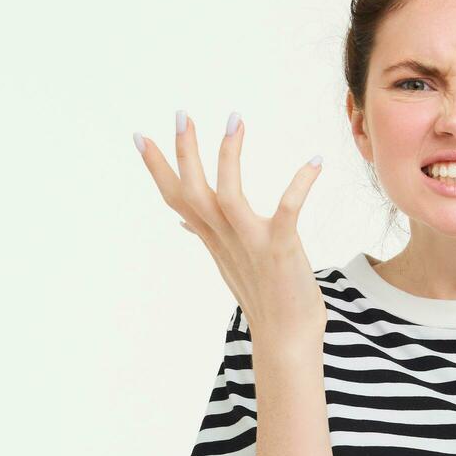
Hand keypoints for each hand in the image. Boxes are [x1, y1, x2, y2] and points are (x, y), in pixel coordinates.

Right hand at [135, 110, 328, 341]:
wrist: (286, 341)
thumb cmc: (263, 298)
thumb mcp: (228, 262)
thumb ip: (206, 235)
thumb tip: (183, 221)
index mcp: (213, 239)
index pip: (176, 197)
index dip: (157, 167)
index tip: (140, 136)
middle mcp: (225, 239)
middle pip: (192, 192)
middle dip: (184, 152)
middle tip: (182, 114)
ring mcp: (251, 245)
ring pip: (226, 196)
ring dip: (228, 158)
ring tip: (235, 120)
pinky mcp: (280, 249)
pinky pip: (286, 211)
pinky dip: (299, 185)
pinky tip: (315, 161)